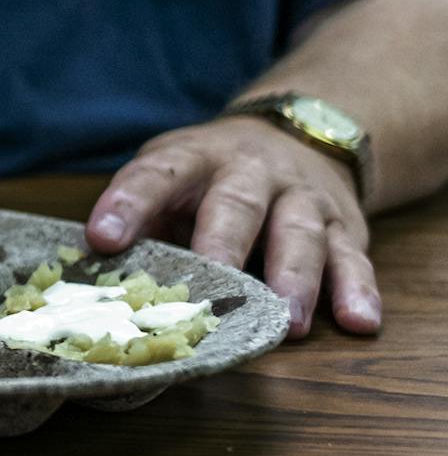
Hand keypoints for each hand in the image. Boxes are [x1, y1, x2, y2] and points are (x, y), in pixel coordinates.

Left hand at [85, 117, 378, 338]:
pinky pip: (353, 258)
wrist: (297, 133)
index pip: (155, 175)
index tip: (102, 238)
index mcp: (191, 158)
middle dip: (224, 246)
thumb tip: (96, 278)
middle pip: (236, 205)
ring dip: (295, 278)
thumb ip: (143, 219)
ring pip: (300, 233)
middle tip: (213, 288)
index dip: (127, 204)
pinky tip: (359, 321)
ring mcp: (301, 198)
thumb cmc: (208, 176)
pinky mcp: (345, 226)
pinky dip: (358, 290)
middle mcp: (249, 172)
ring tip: (287, 322)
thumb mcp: (169, 178)